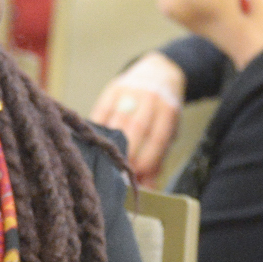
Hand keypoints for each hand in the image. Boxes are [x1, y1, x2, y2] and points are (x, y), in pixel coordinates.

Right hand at [90, 52, 184, 179]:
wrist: (158, 72)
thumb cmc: (163, 111)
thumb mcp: (169, 131)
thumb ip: (158, 159)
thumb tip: (147, 189)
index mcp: (168, 110)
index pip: (157, 137)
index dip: (146, 159)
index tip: (137, 177)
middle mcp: (150, 98)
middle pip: (136, 128)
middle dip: (127, 153)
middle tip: (119, 175)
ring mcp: (130, 91)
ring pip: (117, 120)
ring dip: (110, 144)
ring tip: (105, 164)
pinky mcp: (112, 89)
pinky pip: (101, 111)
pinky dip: (97, 130)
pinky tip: (93, 145)